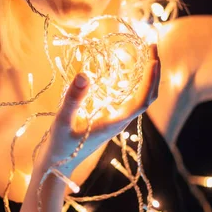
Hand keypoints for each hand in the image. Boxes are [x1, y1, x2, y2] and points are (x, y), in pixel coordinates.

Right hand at [40, 44, 159, 175]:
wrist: (58, 166)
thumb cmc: (59, 147)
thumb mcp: (62, 122)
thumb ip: (72, 100)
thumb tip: (84, 74)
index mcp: (113, 123)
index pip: (142, 100)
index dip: (150, 79)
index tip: (152, 58)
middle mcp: (119, 121)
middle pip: (147, 97)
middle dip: (154, 72)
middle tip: (152, 45)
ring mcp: (116, 120)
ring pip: (141, 97)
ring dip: (147, 75)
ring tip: (145, 52)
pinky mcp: (109, 118)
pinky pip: (129, 98)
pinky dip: (134, 81)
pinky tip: (127, 69)